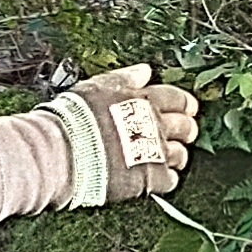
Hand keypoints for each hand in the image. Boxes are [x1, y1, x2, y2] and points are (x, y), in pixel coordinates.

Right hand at [49, 64, 200, 206]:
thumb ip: (124, 79)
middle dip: (186, 130)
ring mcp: (155, 152)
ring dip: (176, 156)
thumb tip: (144, 71)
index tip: (188, 108)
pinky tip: (155, 178)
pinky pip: (170, 180)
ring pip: (180, 154)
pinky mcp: (151, 178)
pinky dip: (165, 179)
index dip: (185, 104)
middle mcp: (155, 124)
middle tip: (184, 134)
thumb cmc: (73, 119)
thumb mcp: (97, 87)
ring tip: (167, 159)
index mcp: (143, 100)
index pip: (177, 98)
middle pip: (185, 126)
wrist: (62, 152)